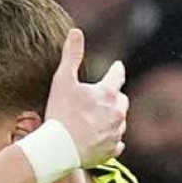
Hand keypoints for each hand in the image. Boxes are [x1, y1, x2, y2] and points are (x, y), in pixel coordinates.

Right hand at [44, 29, 127, 167]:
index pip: (117, 75)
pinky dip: (110, 140)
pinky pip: (116, 143)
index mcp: (107, 93)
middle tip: (104, 99)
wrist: (60, 149)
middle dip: (115, 97)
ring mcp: (116, 132)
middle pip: (122, 100)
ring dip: (112, 119)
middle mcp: (117, 112)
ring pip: (119, 122)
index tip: (117, 66)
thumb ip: (71, 55)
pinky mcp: (111, 150)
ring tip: (97, 121)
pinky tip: (101, 140)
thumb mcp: (62, 81)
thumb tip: (76, 31)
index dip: (116, 69)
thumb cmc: (60, 113)